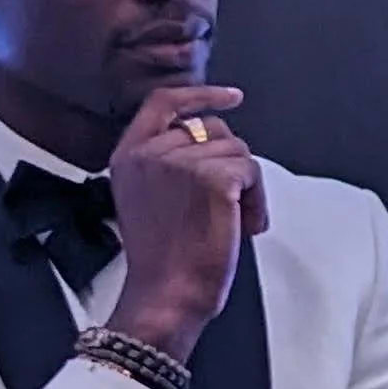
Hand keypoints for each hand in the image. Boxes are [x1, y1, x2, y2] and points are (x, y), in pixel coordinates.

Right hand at [102, 84, 265, 363]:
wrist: (167, 294)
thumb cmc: (165, 258)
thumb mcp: (147, 197)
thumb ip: (166, 161)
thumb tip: (213, 140)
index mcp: (129, 154)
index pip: (164, 102)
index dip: (201, 94)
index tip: (232, 96)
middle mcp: (151, 151)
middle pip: (215, 130)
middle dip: (231, 165)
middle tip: (227, 208)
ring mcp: (181, 161)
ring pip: (239, 152)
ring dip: (247, 189)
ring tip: (232, 223)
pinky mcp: (212, 177)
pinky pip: (252, 172)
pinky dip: (257, 201)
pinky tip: (244, 227)